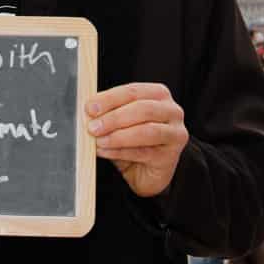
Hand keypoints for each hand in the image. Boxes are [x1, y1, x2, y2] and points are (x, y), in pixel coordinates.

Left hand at [86, 82, 188, 197]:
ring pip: (146, 131)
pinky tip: (106, 151)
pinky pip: (144, 152)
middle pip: (142, 109)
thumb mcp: (120, 122)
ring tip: (99, 141)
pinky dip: (121, 151)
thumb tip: (88, 112)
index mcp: (157, 94)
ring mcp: (175, 133)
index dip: (110, 98)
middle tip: (93, 126)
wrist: (146, 171)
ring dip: (118, 136)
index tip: (90, 108)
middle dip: (114, 118)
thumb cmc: (133, 141)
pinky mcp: (170, 156)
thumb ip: (108, 113)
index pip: (132, 91)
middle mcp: (171, 110)